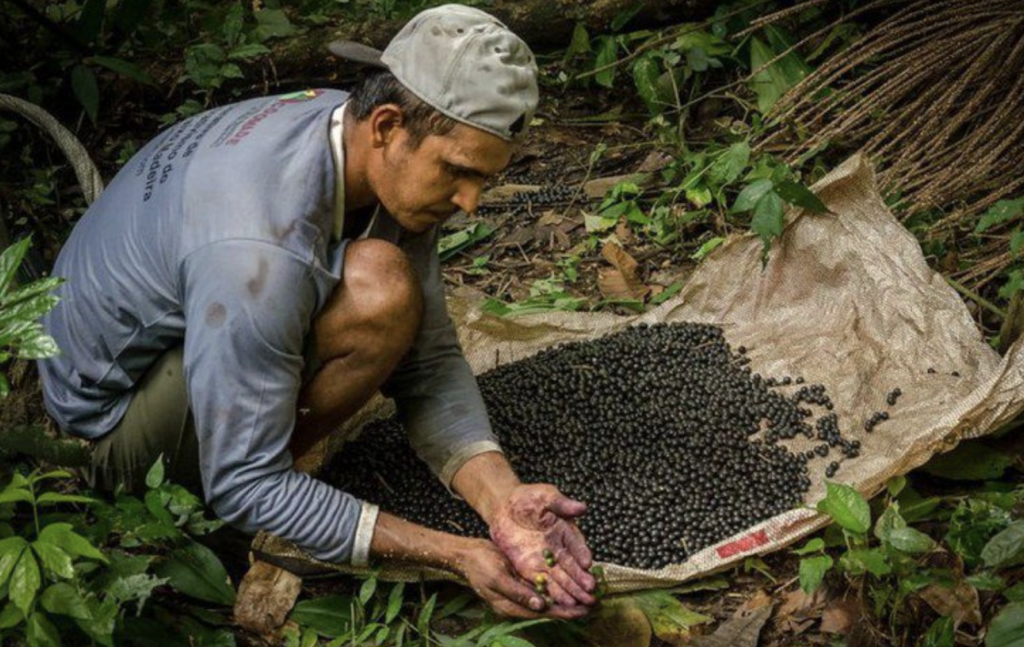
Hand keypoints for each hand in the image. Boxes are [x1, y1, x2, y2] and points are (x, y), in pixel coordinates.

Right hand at [454, 539, 587, 619]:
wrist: (466, 554)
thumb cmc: (479, 565)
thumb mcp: (497, 578)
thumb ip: (518, 593)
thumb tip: (540, 606)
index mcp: (511, 607)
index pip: (542, 613)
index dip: (563, 612)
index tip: (582, 611)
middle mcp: (518, 603)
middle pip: (548, 609)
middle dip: (570, 607)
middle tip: (592, 604)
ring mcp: (519, 593)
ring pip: (547, 599)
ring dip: (565, 598)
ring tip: (586, 596)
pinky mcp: (520, 582)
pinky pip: (541, 588)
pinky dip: (555, 587)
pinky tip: (568, 583)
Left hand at [489, 484, 596, 609]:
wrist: (504, 507)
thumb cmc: (528, 498)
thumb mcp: (545, 495)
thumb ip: (562, 503)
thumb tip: (581, 507)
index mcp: (566, 531)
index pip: (576, 544)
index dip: (582, 553)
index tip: (588, 564)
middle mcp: (560, 549)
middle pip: (571, 567)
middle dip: (581, 580)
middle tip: (591, 592)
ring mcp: (546, 561)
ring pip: (560, 579)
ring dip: (570, 592)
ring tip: (580, 605)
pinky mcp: (531, 569)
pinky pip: (543, 583)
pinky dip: (552, 594)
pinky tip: (561, 605)